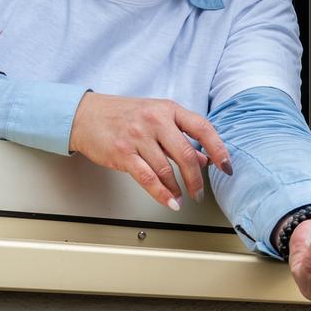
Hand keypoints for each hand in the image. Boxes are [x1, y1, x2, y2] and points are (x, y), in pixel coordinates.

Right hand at [69, 92, 231, 210]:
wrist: (84, 115)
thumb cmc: (122, 115)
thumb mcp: (156, 117)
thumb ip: (181, 136)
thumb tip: (206, 159)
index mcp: (168, 109)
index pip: (202, 128)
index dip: (219, 149)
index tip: (226, 166)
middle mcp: (155, 120)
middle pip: (186, 155)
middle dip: (197, 179)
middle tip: (200, 192)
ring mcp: (138, 137)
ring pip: (167, 170)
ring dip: (179, 188)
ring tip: (183, 197)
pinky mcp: (123, 153)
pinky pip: (148, 178)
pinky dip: (162, 194)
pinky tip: (170, 201)